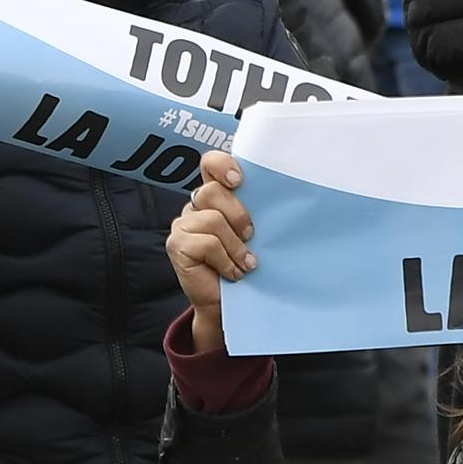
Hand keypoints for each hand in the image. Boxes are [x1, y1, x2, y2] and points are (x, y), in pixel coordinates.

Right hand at [168, 150, 255, 352]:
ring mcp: (182, 225)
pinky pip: (207, 244)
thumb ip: (256, 208)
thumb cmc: (246, 260)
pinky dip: (226, 260)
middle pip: (212, 191)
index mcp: (216, 194)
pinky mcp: (177, 245)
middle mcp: (195, 205)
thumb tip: (285, 191)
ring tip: (245, 261)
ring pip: (212, 220)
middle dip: (238, 215)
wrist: (229, 300)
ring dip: (235, 245)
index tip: (239, 180)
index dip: (222, 165)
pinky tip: (233, 271)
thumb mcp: (254, 229)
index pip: (210, 163)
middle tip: (251, 235)